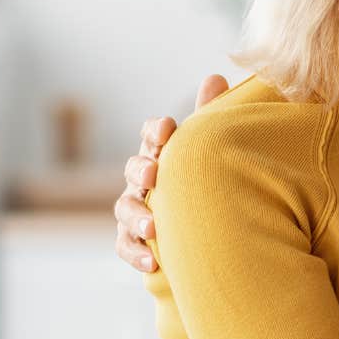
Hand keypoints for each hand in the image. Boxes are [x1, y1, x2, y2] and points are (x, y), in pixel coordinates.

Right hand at [113, 74, 228, 272]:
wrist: (210, 231)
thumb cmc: (209, 178)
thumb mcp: (213, 148)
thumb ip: (211, 115)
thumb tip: (214, 77)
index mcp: (163, 152)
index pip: (151, 135)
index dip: (155, 131)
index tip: (168, 127)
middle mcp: (144, 179)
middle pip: (133, 169)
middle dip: (140, 170)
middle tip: (154, 174)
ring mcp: (135, 209)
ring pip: (124, 209)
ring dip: (136, 216)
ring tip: (154, 226)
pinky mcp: (135, 241)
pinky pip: (124, 246)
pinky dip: (135, 253)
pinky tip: (153, 261)